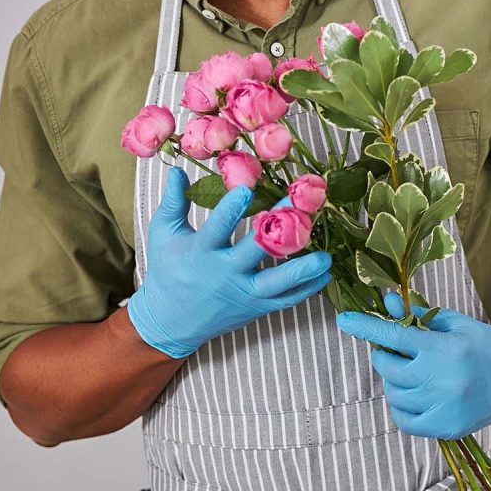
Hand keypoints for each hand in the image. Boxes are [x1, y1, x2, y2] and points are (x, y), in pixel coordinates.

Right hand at [127, 166, 332, 357]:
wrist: (171, 321)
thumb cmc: (168, 271)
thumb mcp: (164, 234)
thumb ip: (174, 201)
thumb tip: (177, 170)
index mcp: (201, 252)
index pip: (217, 229)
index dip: (231, 209)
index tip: (246, 189)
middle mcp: (225, 273)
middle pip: (258, 249)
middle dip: (282, 227)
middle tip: (303, 206)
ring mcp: (243, 292)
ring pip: (279, 282)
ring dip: (304, 268)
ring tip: (326, 254)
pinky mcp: (256, 307)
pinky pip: (286, 300)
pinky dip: (306, 288)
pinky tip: (324, 273)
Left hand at [336, 291, 490, 439]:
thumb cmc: (483, 342)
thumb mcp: (452, 322)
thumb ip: (416, 315)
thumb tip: (385, 303)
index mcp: (443, 350)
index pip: (394, 336)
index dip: (365, 328)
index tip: (343, 321)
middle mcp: (442, 381)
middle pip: (389, 368)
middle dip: (384, 355)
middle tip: (396, 350)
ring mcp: (444, 408)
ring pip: (394, 394)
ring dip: (393, 381)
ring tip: (411, 372)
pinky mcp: (447, 428)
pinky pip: (404, 421)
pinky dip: (400, 407)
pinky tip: (413, 394)